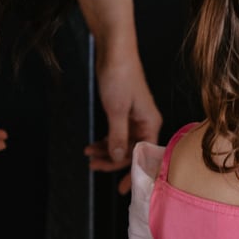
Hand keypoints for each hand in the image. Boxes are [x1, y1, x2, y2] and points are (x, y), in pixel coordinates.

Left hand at [78, 0, 161, 193]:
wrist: (114, 49)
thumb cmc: (119, 76)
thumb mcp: (116, 111)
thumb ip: (117, 137)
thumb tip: (118, 159)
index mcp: (150, 123)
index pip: (144, 156)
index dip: (133, 173)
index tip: (124, 190)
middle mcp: (146, 122)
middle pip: (132, 151)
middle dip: (113, 162)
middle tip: (93, 167)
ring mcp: (136, 117)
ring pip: (123, 142)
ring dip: (106, 151)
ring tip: (88, 156)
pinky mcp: (125, 111)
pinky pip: (118, 132)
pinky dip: (106, 139)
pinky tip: (93, 144)